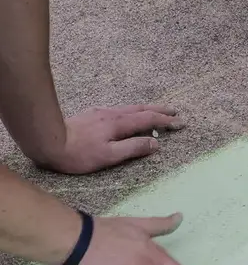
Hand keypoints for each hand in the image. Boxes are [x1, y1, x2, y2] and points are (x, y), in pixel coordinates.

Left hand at [33, 105, 182, 174]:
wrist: (48, 141)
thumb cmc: (78, 154)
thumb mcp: (109, 156)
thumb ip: (133, 148)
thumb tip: (155, 144)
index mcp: (120, 124)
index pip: (149, 120)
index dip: (166, 121)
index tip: (181, 122)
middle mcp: (113, 114)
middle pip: (142, 109)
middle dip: (160, 110)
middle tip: (175, 111)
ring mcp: (101, 112)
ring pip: (130, 108)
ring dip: (147, 109)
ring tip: (157, 111)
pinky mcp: (91, 114)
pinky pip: (119, 109)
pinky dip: (132, 111)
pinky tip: (127, 116)